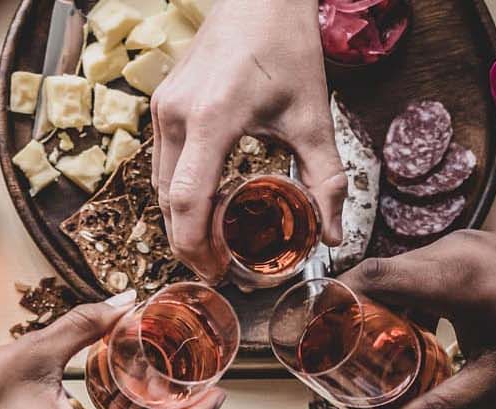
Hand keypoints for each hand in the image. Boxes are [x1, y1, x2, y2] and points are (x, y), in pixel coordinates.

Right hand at [151, 0, 345, 281]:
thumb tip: (334, 235)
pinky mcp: (162, 101)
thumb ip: (325, 179)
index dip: (196, 246)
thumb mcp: (314, 116)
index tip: (217, 273)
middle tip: (218, 270)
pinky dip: (179, 190)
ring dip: (182, 218)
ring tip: (213, 244)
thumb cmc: (287, 48)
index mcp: (214, 117)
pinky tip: (207, 205)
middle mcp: (178, 113)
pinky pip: (162, 159)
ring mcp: (163, 105)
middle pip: (168, 200)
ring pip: (160, 182)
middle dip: (188, 242)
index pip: (188, 200)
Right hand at [338, 230, 495, 408]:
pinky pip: (427, 265)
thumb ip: (438, 407)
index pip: (372, 276)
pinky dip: (413, 294)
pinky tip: (422, 329)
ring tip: (382, 346)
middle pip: (382, 273)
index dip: (336, 299)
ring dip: (387, 303)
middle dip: (357, 310)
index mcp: (452, 278)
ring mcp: (465, 243)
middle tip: (344, 349)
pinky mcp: (476, 245)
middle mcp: (452, 250)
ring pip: (404, 269)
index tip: (317, 329)